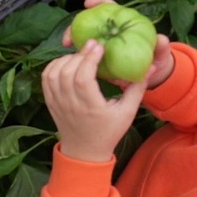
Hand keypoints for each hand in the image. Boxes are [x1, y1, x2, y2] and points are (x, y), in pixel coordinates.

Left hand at [42, 39, 145, 162]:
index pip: (82, 78)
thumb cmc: (109, 132)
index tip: (98, 46)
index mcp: (90, 108)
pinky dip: (54, 66)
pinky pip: (46, 79)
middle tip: (92, 45)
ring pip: (53, 74)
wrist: (84, 151)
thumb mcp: (128, 112)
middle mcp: (70, 105)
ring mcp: (57, 103)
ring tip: (81, 54)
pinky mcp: (50, 102)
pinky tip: (67, 61)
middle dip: (79, 54)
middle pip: (67, 72)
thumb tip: (150, 67)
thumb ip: (137, 89)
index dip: (88, 59)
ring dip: (66, 59)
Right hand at [61, 0, 174, 88]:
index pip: (111, 9)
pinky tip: (69, 61)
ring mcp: (104, 46)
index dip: (99, 3)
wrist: (153, 77)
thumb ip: (162, 47)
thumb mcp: (161, 54)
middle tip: (68, 35)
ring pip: (84, 39)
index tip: (88, 3)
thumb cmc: (157, 60)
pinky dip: (76, 57)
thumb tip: (162, 39)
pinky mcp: (100, 60)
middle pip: (90, 23)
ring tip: (66, 46)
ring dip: (72, 40)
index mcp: (126, 25)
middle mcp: (112, 33)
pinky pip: (85, 56)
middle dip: (76, 25)